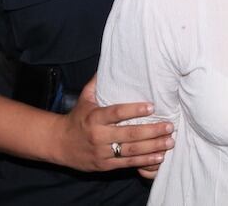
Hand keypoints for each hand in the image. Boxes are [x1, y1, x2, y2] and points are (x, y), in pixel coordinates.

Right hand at [51, 75, 174, 171]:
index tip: (153, 106)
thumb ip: (98, 82)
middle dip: (152, 131)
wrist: (58, 144)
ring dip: (152, 147)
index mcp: (95, 117)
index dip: (135, 110)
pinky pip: (127, 164)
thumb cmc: (77, 117)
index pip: (117, 113)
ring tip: (170, 141)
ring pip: (131, 150)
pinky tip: (159, 156)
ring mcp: (102, 152)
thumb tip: (110, 62)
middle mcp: (98, 135)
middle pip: (129, 134)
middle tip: (170, 126)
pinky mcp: (105, 165)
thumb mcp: (84, 98)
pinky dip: (144, 161)